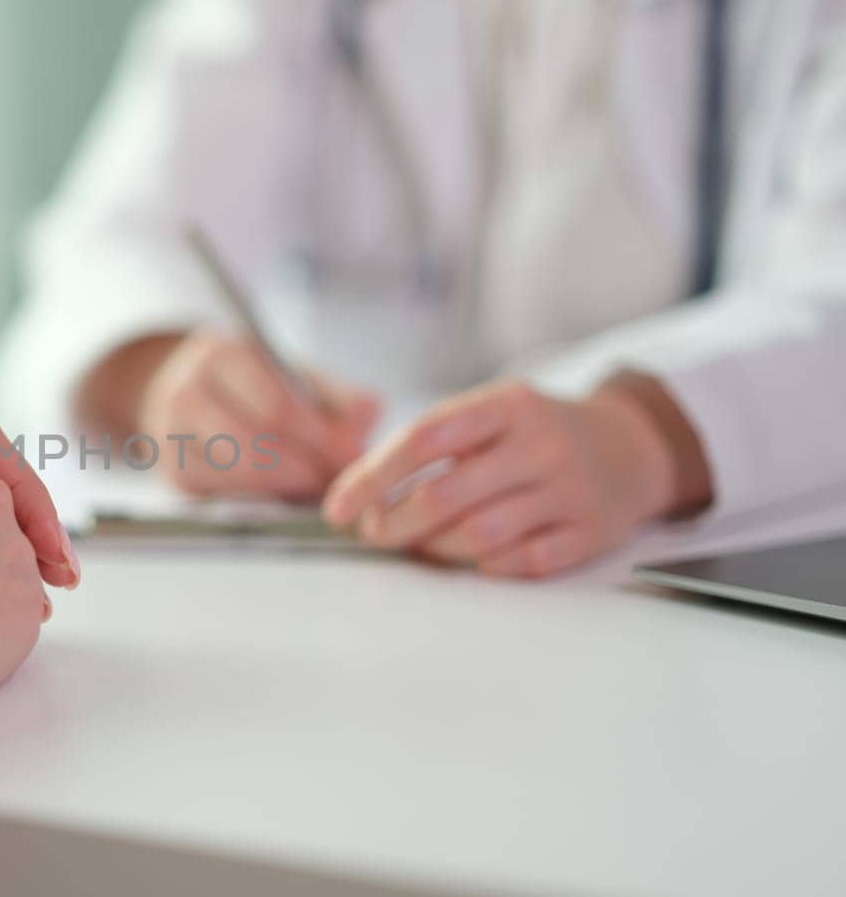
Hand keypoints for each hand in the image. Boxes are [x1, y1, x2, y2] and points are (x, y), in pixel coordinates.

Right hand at [136, 332, 379, 497]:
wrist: (188, 391)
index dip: (320, 437)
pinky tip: (282, 492)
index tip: (352, 456)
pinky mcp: (173, 472)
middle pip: (255, 440)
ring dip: (286, 485)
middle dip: (306, 466)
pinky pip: (222, 493)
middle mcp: (187, 390)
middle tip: (339, 480)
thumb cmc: (254, 385)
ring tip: (316, 486)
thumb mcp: (295, 375)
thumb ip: (337, 398)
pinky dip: (259, 496)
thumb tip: (365, 429)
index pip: (277, 404)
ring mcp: (172, 433)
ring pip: (237, 471)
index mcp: (222, 355)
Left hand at [323, 380, 675, 577]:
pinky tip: (472, 557)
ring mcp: (570, 490)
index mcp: (508, 405)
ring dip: (435, 547)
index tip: (339, 507)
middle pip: (446, 495)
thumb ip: (435, 441)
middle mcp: (542, 445)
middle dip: (394, 521)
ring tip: (419, 543)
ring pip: (479, 535)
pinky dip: (486, 566)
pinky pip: (522, 563)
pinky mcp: (591, 533)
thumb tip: (358, 493)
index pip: (425, 439)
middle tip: (374, 532)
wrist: (631, 447)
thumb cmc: (534, 434)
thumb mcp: (492, 412)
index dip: (373, 477)